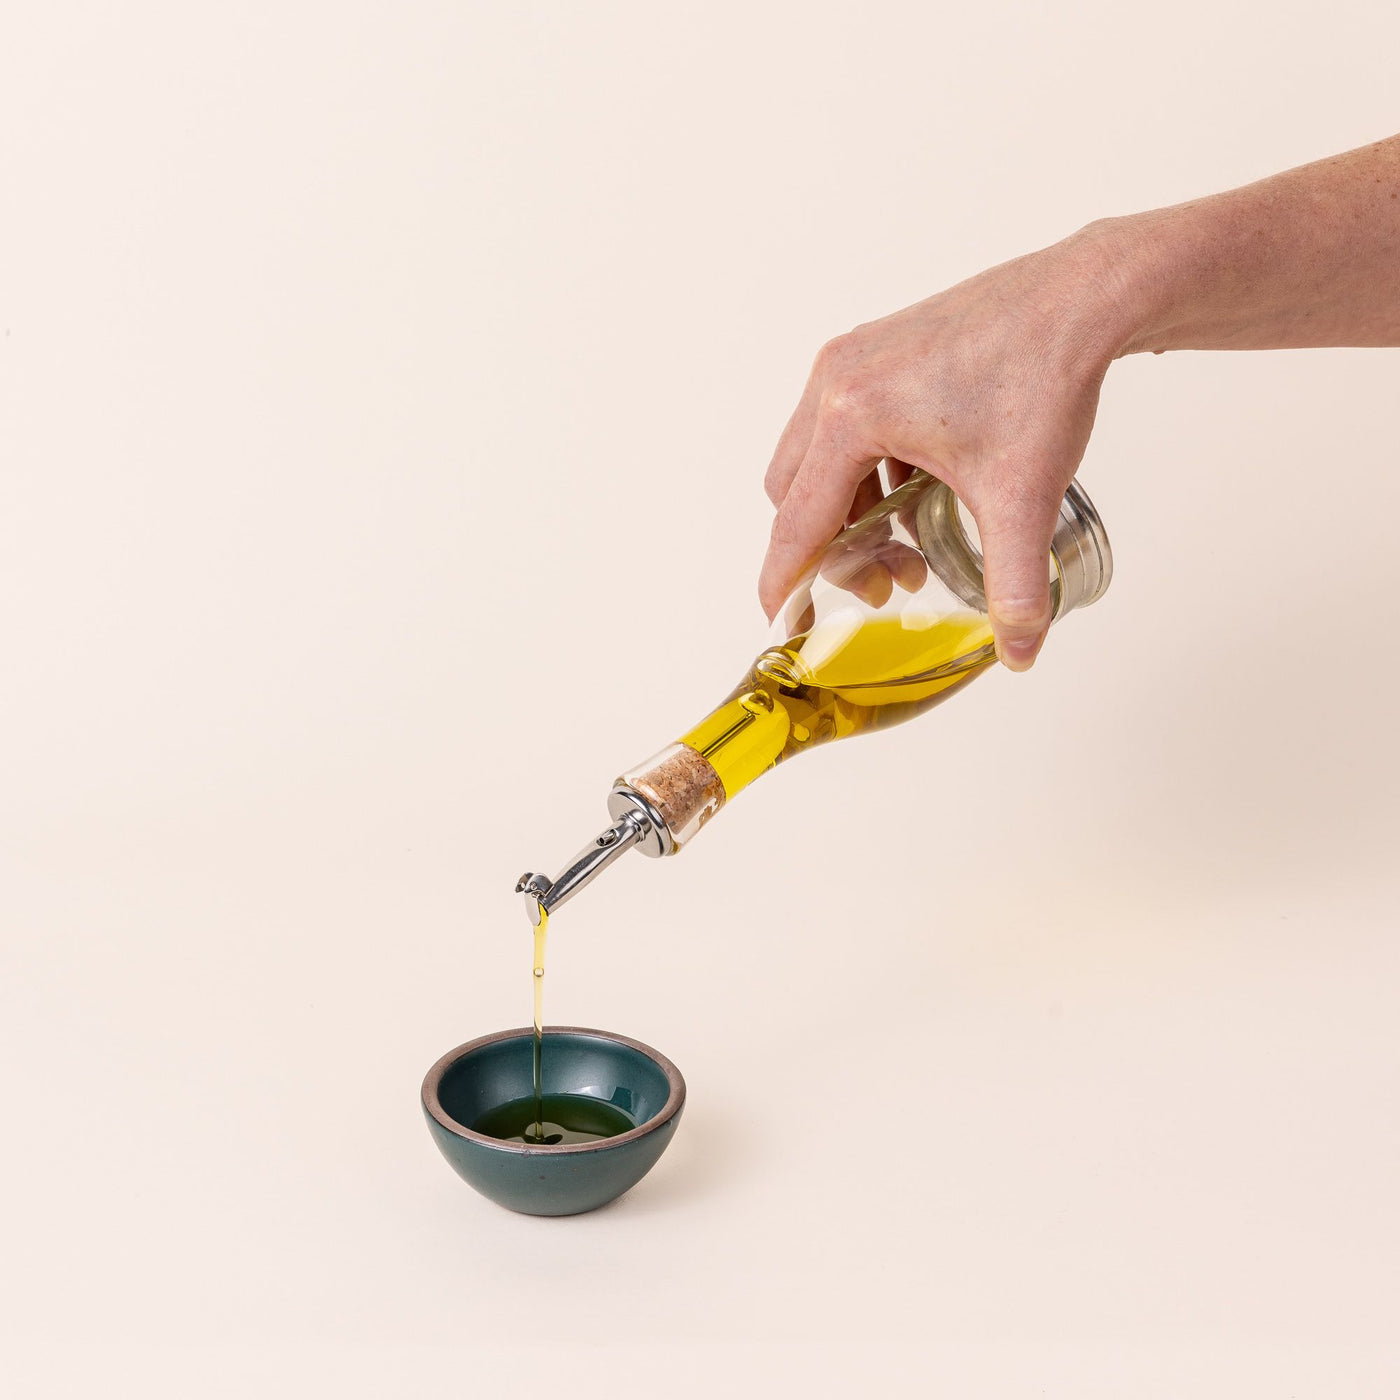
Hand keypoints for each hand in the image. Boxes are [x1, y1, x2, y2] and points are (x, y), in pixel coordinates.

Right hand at [760, 226, 1126, 669]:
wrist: (1084, 297)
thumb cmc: (1046, 374)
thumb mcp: (1023, 496)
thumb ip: (1016, 584)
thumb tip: (1018, 652)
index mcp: (851, 416)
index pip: (797, 522)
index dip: (786, 582)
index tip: (783, 621)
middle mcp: (836, 382)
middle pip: (796, 496)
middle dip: (834, 550)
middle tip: (890, 582)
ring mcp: (852, 361)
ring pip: (818, 464)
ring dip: (853, 514)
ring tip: (913, 547)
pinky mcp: (877, 353)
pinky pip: (845, 431)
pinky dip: (869, 475)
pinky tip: (922, 496)